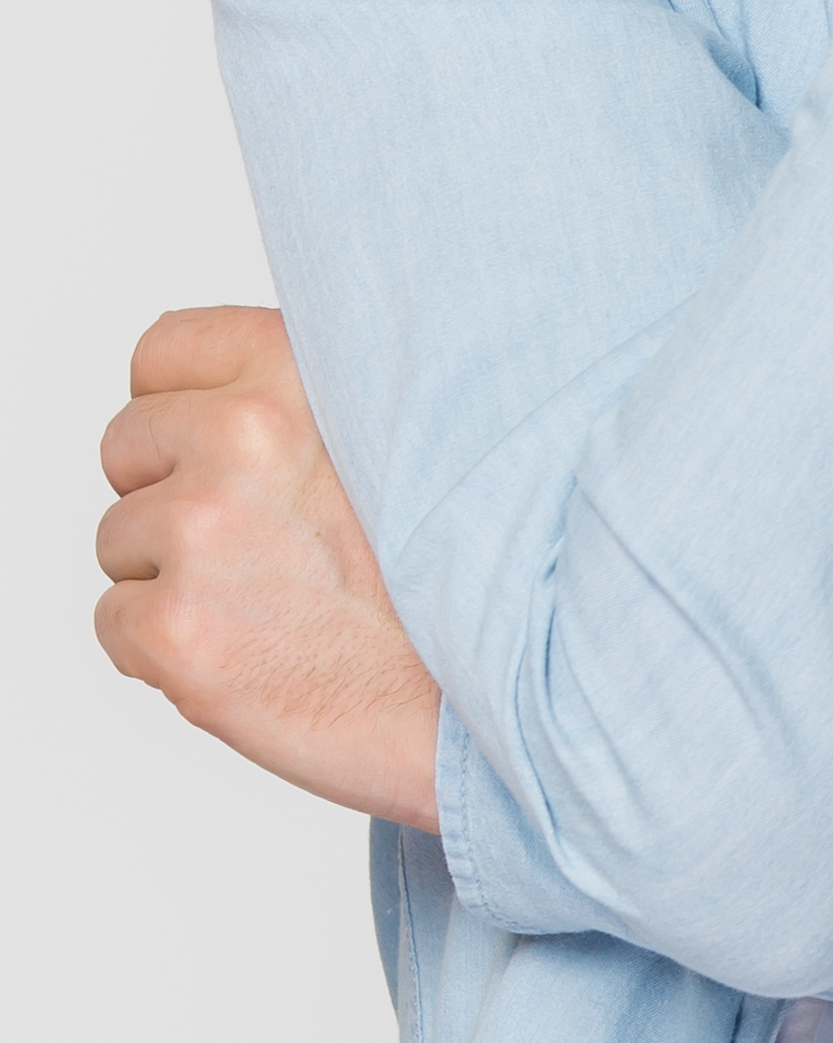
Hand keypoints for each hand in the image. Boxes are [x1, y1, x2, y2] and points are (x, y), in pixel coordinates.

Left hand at [96, 306, 441, 832]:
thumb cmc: (458, 573)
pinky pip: (116, 622)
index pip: (161, 351)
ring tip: (278, 600)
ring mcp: (201, 532)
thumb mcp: (404, 432)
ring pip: (119, 540)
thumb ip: (309, 396)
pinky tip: (256, 649)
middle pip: (125, 444)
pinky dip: (168, 646)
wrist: (506, 691)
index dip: (188, 406)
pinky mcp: (174, 627)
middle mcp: (243, 436)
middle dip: (173, 491)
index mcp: (299, 370)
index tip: (234, 451)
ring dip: (176, 574)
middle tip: (267, 539)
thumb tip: (220, 388)